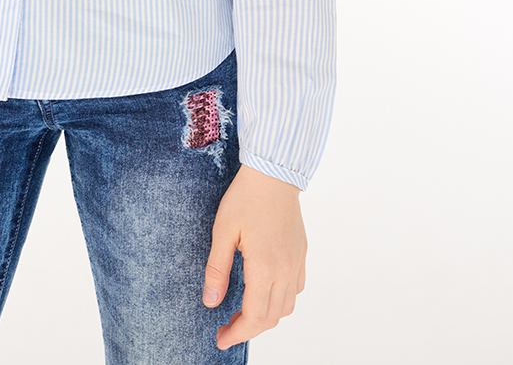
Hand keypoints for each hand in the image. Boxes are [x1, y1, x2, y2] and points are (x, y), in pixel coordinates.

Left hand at [202, 163, 305, 349]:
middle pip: (272, 318)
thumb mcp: (222, 231)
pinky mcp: (301, 253)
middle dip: (248, 329)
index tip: (220, 338)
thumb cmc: (245, 198)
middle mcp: (286, 270)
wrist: (273, 173)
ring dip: (266, 317)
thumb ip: (217, 269)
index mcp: (265, 267)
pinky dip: (281, 300)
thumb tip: (210, 302)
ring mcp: (297, 262)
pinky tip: (264, 291)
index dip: (237, 333)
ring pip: (287, 307)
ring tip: (243, 313)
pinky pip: (296, 289)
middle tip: (226, 328)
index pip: (255, 317)